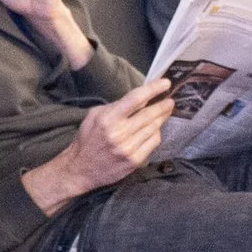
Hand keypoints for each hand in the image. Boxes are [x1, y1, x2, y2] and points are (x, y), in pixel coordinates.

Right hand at [21, 78, 172, 216]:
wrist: (81, 169)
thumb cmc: (88, 139)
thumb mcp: (94, 116)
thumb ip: (115, 106)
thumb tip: (138, 99)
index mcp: (108, 119)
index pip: (136, 99)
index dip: (153, 89)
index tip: (165, 83)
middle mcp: (119, 134)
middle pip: (149, 114)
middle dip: (163, 105)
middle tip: (170, 99)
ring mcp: (129, 149)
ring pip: (154, 128)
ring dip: (162, 118)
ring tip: (165, 111)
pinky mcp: (135, 161)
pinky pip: (153, 142)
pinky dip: (156, 133)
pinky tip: (155, 129)